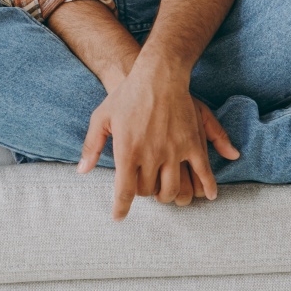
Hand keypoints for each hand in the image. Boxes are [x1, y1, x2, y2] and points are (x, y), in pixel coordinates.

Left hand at [76, 63, 239, 219]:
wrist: (159, 74)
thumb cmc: (127, 94)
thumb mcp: (102, 117)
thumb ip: (92, 146)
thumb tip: (82, 171)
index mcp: (127, 151)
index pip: (124, 192)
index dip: (121, 208)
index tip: (119, 217)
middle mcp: (151, 155)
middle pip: (148, 191)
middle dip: (144, 192)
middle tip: (142, 185)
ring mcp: (174, 151)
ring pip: (172, 189)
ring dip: (166, 194)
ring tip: (163, 187)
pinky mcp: (192, 143)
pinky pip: (203, 172)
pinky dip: (207, 187)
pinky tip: (208, 195)